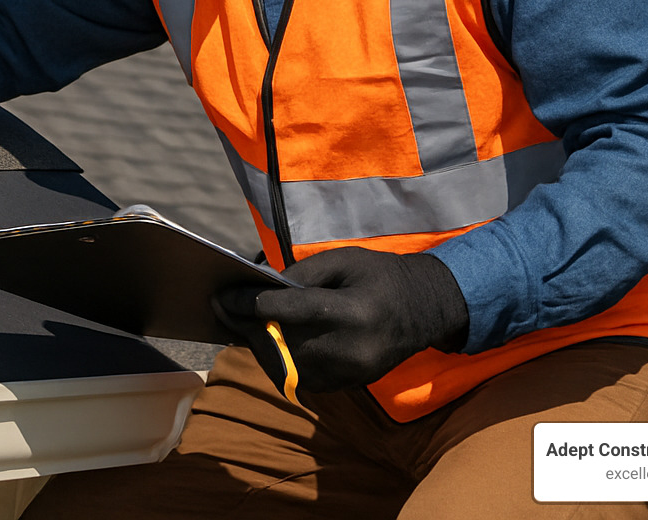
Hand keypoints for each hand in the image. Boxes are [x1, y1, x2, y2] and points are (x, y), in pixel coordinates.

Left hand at [215, 247, 468, 396]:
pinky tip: (266, 341)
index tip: (223, 296)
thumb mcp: (343, 260)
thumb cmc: (380, 276)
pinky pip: (300, 379)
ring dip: (257, 346)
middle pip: (281, 342)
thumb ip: (300, 275)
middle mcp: (349, 349)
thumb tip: (259, 289)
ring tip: (238, 324)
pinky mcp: (347, 386)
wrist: (425, 310)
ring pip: (286, 367)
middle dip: (245, 326)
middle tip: (222, 309)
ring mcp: (349, 374)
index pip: (287, 311)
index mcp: (351, 312)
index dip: (249, 304)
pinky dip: (278, 361)